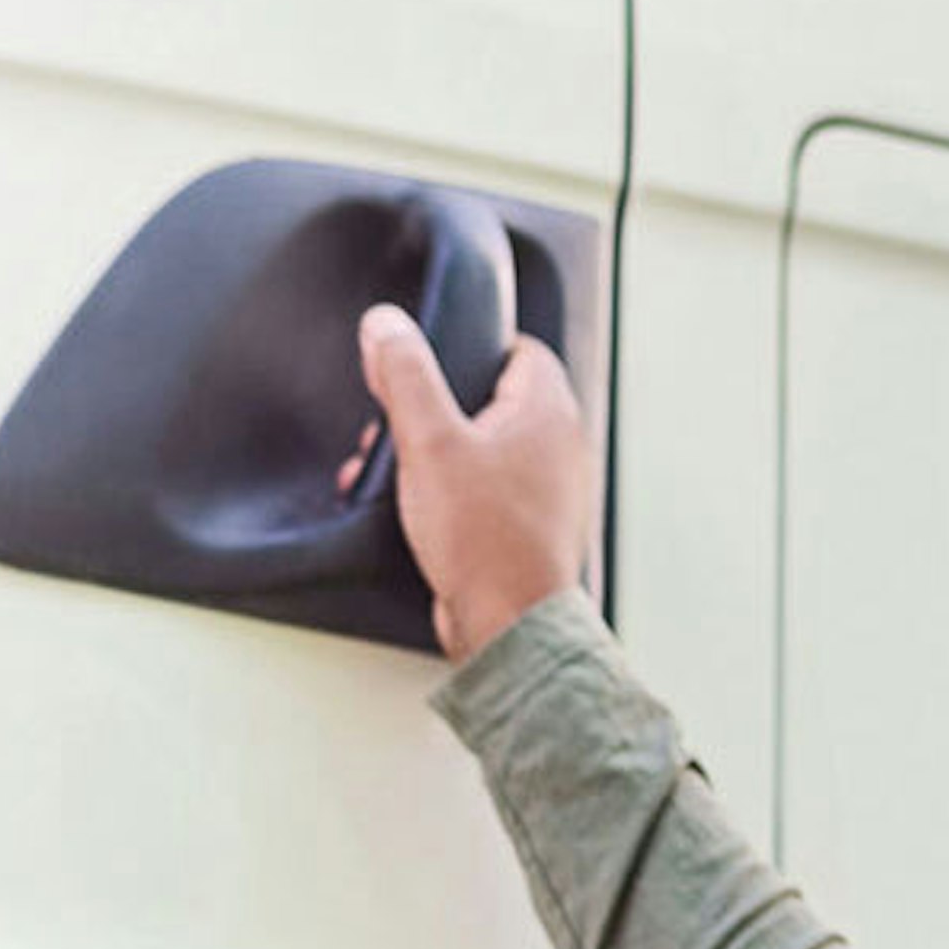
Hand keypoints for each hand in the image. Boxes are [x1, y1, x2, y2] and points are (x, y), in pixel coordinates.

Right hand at [348, 304, 592, 661]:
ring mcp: (550, 489)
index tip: (430, 362)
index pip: (519, 348)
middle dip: (436, 409)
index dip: (469, 348)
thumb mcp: (430, 441)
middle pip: (492, 399)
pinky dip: (450, 493)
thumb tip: (388, 327)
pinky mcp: (531, 527)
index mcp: (549, 411)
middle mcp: (561, 447)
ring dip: (434, 455)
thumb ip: (406, 375)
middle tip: (400, 426)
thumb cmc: (486, 539)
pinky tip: (414, 509)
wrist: (508, 622)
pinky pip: (486, 492)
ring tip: (395, 470)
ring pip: (484, 449)